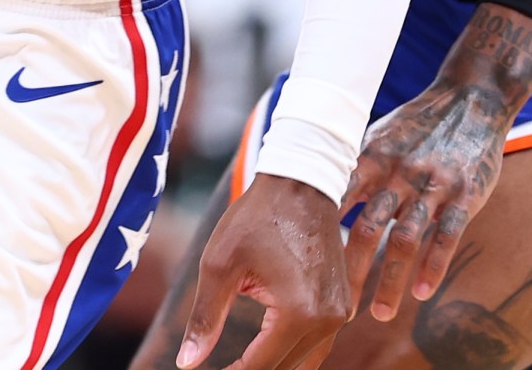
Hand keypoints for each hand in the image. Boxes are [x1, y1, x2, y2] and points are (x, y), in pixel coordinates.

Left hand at [179, 174, 349, 369]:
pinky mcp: (343, 302)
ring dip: (274, 364)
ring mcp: (341, 312)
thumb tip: (188, 363)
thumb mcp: (219, 265)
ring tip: (238, 364)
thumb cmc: (255, 217)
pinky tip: (264, 349)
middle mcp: (328, 319)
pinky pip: (318, 343)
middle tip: (222, 367)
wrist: (301, 181)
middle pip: (286, 368)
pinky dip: (292, 351)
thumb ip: (204, 318)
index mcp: (299, 312)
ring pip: (305, 362)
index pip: (261, 366)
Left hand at [339, 3, 531, 321]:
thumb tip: (311, 200)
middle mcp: (398, 173)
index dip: (319, 236)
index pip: (337, 201)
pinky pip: (447, 237)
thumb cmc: (414, 126)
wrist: (469, 100)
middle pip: (368, 229)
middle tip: (338, 309)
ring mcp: (433, 185)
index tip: (301, 269)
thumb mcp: (376, 139)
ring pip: (406, 240)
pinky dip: (434, 266)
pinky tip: (422, 292)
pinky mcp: (465, 194)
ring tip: (379, 315)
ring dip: (391, 281)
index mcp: (370, 159)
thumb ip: (352, 171)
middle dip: (352, 272)